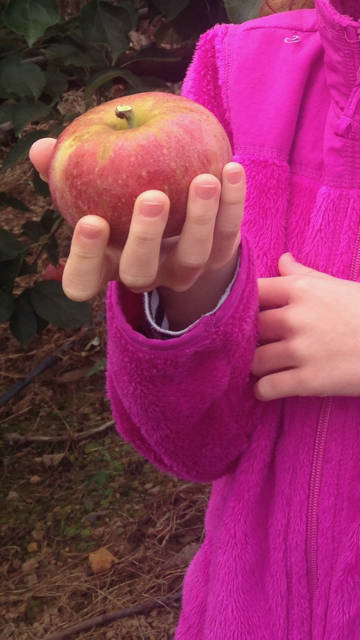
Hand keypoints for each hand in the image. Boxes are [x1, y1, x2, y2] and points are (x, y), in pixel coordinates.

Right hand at [30, 139, 244, 324]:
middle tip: (153, 198)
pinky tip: (231, 169)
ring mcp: (182, 270)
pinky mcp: (217, 255)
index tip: (91, 221)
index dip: (85, 260)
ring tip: (204, 180)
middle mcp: (143, 273)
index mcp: (105, 264)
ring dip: (200, 220)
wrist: (176, 216)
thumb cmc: (120, 198)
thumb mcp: (91, 186)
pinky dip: (233, 204)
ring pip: (192, 258)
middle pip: (140, 272)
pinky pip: (227, 235)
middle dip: (146, 237)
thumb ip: (65, 170)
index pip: (84, 281)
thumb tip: (42, 149)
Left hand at [252, 253, 359, 399]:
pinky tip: (266, 389)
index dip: (246, 305)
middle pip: (249, 328)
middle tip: (253, 346)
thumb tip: (282, 259)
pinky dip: (262, 391)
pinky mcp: (309, 381)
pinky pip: (267, 387)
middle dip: (249, 338)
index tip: (248, 315)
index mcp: (302, 289)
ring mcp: (301, 350)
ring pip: (253, 360)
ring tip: (260, 368)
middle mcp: (295, 317)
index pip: (253, 291)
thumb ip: (305, 275)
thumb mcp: (340, 286)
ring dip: (254, 366)